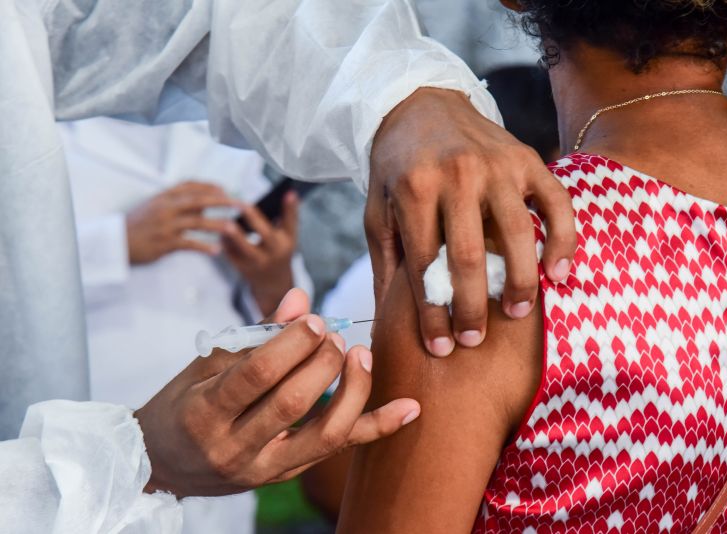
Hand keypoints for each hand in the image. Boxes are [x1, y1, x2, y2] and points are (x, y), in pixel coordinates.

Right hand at [126, 181, 237, 263]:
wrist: (116, 241)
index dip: (211, 187)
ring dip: (218, 225)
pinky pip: (189, 244)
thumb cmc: (139, 224)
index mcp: (164, 196)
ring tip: (234, 229)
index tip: (227, 190)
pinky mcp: (165, 243)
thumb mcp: (156, 207)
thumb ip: (180, 204)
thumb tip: (206, 205)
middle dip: (223, 202)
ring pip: (197, 222)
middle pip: (200, 200)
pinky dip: (204, 247)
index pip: (192, 185)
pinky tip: (216, 250)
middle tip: (241, 205)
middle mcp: (166, 207)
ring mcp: (166, 225)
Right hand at [135, 288, 419, 497]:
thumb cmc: (182, 404)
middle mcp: (235, 448)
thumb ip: (256, 333)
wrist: (163, 463)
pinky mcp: (286, 475)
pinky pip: (339, 450)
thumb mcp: (207, 363)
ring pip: (325, 434)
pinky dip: (377, 427)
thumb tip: (300, 298)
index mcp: (205, 413)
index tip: (314, 319)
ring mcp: (263, 469)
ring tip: (361, 355)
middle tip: (332, 333)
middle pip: (294, 403)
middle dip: (323, 360)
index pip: (258, 375)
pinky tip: (409, 408)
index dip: (292, 342)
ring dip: (353, 389)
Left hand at [222, 191, 297, 315]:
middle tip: (242, 204)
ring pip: (244, 246)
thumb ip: (285, 217)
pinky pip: (231, 253)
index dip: (291, 207)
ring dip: (233, 232)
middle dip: (253, 218)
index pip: (291, 222)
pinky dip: (225, 241)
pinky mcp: (244, 269)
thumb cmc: (279, 250)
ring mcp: (259, 262)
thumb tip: (285, 193)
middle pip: (266, 234)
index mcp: (288, 241)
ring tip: (227, 220)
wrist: (273, 282)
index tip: (289, 192)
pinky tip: (222, 233)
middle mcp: (276, 252)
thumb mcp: (286, 237)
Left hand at [367, 87, 575, 356]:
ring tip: (514, 313)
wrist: (419, 104)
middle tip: (473, 340)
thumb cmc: (395, 167)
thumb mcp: (378, 209)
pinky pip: (556, 203)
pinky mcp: (526, 158)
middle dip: (471, 307)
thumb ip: (388, 259)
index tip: (440, 349)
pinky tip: (559, 273)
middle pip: (469, 256)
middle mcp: (457, 174)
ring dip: (519, 282)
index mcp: (414, 188)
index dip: (432, 314)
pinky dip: (563, 239)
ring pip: (517, 234)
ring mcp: (496, 165)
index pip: (424, 266)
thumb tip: (388, 319)